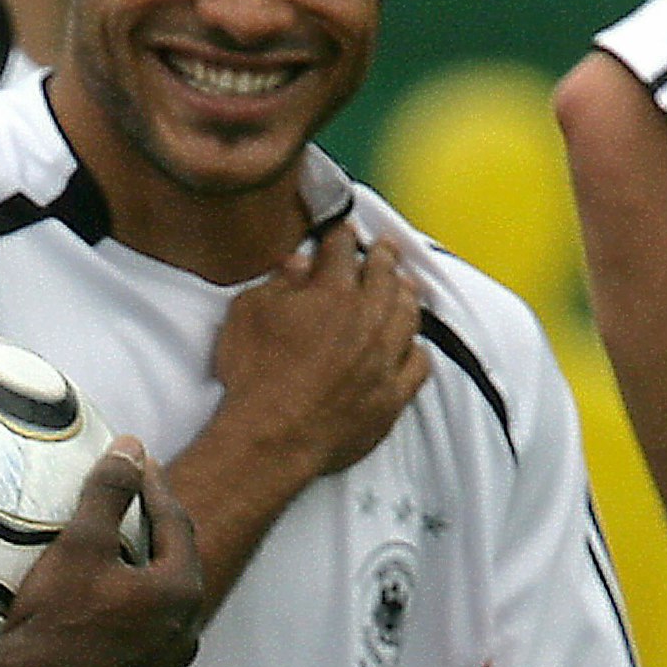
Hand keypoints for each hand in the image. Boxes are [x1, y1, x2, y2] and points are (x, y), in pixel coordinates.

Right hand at [0, 441, 203, 666]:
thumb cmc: (57, 618)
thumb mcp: (81, 543)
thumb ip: (110, 492)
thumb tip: (131, 450)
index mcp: (179, 594)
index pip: (176, 525)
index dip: (156, 489)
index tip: (141, 466)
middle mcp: (183, 638)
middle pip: (175, 573)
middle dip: (156, 540)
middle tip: (133, 513)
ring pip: (160, 621)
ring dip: (144, 593)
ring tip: (117, 572)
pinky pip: (138, 659)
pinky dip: (127, 635)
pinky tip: (100, 629)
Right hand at [218, 225, 425, 477]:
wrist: (272, 436)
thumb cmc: (253, 375)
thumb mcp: (248, 314)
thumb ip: (278, 284)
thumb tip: (300, 264)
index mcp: (332, 293)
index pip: (342, 251)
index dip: (341, 236)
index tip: (342, 231)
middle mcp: (367, 320)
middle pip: (385, 277)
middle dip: (384, 257)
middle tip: (384, 248)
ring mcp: (384, 359)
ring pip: (409, 317)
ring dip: (407, 296)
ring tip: (406, 286)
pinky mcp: (392, 396)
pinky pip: (419, 365)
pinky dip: (417, 350)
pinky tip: (413, 346)